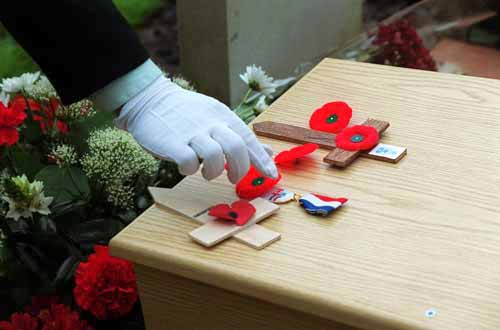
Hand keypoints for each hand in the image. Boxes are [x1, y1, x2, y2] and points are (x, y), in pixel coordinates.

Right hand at [114, 76, 277, 183]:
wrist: (149, 99)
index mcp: (223, 116)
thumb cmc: (187, 113)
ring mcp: (191, 133)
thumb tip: (267, 151)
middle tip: (233, 178)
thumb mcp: (217, 117)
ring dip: (214, 171)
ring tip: (207, 173)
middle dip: (240, 169)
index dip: (262, 160)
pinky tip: (185, 167)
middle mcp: (211, 123)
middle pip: (236, 148)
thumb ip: (240, 136)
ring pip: (214, 156)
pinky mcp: (172, 142)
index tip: (272, 174)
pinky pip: (188, 162)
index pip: (249, 139)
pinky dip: (189, 170)